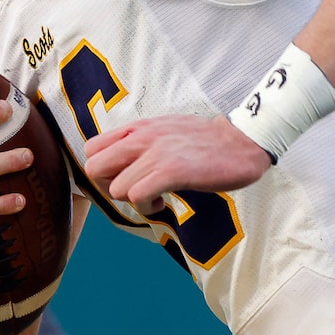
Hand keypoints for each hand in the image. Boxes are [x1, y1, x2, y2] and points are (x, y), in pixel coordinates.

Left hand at [84, 115, 270, 208]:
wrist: (243, 141)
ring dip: (132, 201)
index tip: (124, 178)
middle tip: (133, 192)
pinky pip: (136, 196)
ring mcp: (154, 154)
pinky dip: (146, 206)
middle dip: (109, 188)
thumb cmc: (209, 141)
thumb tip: (127, 161)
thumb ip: (143, 141)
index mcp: (138, 128)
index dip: (103, 170)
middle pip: (94, 168)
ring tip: (156, 198)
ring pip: (115, 187)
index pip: (92, 148)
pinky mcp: (170, 171)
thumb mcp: (167, 130)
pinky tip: (164, 202)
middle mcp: (140, 138)